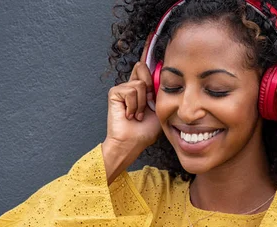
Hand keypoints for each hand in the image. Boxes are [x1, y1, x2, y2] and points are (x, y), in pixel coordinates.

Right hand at [106, 34, 160, 153]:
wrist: (132, 143)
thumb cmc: (146, 130)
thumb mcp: (160, 107)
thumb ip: (159, 89)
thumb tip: (161, 71)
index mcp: (143, 88)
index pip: (146, 67)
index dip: (148, 52)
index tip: (152, 34)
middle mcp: (131, 85)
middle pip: (143, 68)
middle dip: (150, 88)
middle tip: (147, 107)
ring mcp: (122, 88)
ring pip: (140, 83)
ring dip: (143, 103)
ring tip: (137, 114)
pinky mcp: (115, 92)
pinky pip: (132, 90)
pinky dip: (135, 105)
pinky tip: (130, 114)